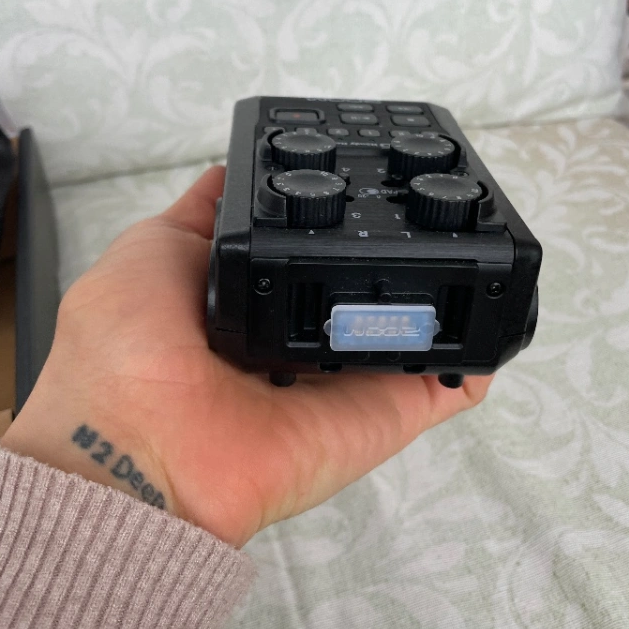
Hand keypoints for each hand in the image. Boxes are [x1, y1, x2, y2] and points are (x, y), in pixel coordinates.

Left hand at [0, 166, 492, 546]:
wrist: (141, 454)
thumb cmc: (126, 353)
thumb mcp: (150, 254)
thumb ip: (201, 216)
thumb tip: (231, 173)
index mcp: (246, 306)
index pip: (305, 260)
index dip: (333, 223)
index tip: (364, 186)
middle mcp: (298, 344)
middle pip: (363, 295)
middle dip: (396, 262)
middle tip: (432, 217)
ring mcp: (344, 384)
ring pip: (408, 336)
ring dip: (445, 302)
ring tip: (481, 252)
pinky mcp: (380, 418)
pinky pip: (443, 386)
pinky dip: (477, 358)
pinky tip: (501, 318)